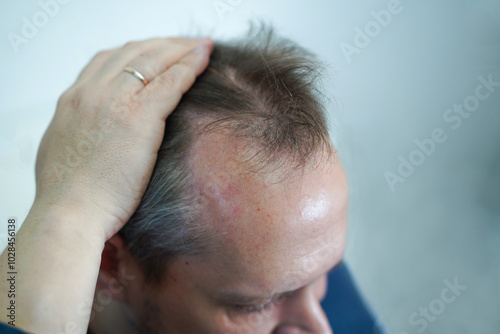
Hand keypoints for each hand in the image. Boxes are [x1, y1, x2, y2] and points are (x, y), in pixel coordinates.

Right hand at [34, 37, 213, 240]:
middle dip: (163, 45)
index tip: (157, 54)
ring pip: (154, 60)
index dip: (136, 52)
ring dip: (181, 49)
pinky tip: (205, 58)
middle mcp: (91, 92)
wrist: (69, 214)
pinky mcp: (138, 118)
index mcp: (73, 100)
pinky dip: (189, 66)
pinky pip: (170, 81)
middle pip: (133, 52)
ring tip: (201, 46)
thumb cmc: (68, 196)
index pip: (108, 60)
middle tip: (185, 45)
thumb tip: (94, 131)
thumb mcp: (63, 151)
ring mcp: (114, 101)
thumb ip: (80, 131)